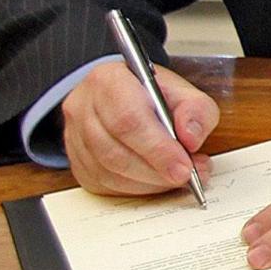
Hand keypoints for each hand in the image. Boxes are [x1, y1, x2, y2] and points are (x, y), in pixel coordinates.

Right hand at [62, 59, 217, 195]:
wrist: (124, 96)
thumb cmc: (152, 94)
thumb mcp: (183, 91)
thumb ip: (196, 109)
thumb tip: (191, 138)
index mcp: (108, 81)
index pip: (128, 119)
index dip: (157, 148)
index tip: (184, 166)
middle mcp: (83, 108)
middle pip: (114, 151)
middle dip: (155, 170)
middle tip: (186, 176)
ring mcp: (74, 137)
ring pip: (107, 172)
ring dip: (148, 182)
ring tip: (178, 177)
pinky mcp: (76, 162)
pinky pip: (103, 184)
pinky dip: (136, 188)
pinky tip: (157, 181)